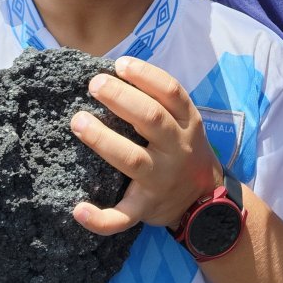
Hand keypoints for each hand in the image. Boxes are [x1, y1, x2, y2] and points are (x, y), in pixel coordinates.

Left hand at [70, 57, 220, 234]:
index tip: (120, 64)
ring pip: (132, 160)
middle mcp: (177, 148)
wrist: (204, 201)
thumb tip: (115, 71)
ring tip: (78, 122)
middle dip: (121, 99)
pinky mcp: (147, 208)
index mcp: (188, 123)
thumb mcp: (185, 122)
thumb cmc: (184, 149)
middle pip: (151, 119)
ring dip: (103, 140)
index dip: (146, 75)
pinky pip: (124, 217)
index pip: (171, 92)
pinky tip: (79, 210)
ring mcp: (161, 179)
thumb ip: (159, 101)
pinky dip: (101, 218)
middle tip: (94, 85)